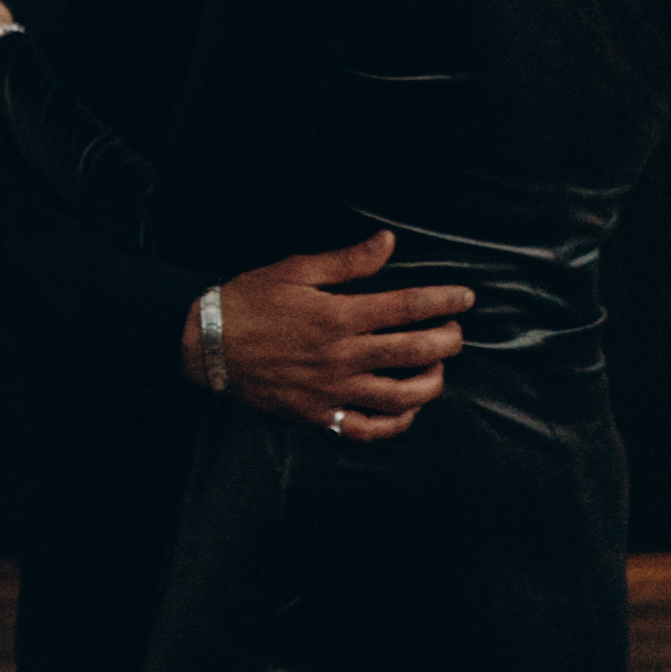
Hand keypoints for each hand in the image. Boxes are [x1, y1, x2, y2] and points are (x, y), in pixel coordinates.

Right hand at [208, 231, 463, 434]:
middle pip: (416, 351)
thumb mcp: (295, 270)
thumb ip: (347, 261)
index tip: (464, 298)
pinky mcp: (319, 415)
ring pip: (402, 396)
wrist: (206, 344)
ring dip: (431, 381)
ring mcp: (332, 390)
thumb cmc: (248, 301)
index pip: (408, 307)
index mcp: (338, 316)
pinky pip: (369, 429)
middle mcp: (342, 356)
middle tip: (454, 332)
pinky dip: (397, 423)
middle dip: (448, 340)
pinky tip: (408, 408)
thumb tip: (388, 242)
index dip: (444, 301)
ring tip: (436, 368)